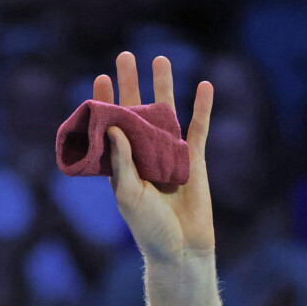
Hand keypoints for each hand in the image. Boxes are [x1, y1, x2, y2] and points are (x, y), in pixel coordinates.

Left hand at [97, 53, 213, 262]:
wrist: (181, 250)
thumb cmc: (149, 228)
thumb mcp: (129, 195)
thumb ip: (122, 162)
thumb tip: (114, 125)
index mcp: (121, 165)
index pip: (110, 126)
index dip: (105, 102)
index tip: (101, 77)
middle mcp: (143, 156)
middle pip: (136, 110)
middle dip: (131, 84)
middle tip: (125, 55)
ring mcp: (169, 155)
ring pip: (166, 113)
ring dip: (164, 86)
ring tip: (159, 59)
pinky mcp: (194, 161)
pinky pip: (199, 128)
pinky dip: (203, 107)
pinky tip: (206, 84)